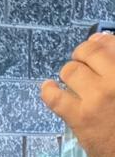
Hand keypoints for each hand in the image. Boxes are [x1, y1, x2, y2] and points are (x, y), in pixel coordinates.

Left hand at [42, 31, 114, 156]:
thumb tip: (98, 39)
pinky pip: (54, 97)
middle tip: (84, 62)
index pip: (112, 44)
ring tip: (73, 79)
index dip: (102, 42)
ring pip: (71, 71)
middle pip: (90, 52)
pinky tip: (48, 87)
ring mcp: (97, 98)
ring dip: (69, 71)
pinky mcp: (80, 117)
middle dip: (84, 54)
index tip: (99, 44)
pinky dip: (48, 90)